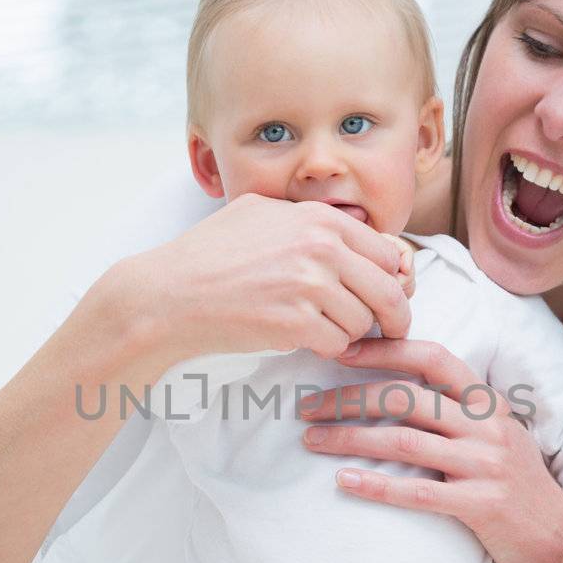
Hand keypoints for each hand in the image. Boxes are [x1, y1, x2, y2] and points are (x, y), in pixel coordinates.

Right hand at [116, 193, 411, 365]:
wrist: (169, 294)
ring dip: (348, 332)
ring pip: (363, 322)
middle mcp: (320, 247)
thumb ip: (310, 221)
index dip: (390, 278)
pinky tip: (304, 340)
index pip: (386, 252)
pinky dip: (327, 349)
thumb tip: (357, 237)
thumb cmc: (209, 255)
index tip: (385, 295)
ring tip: (319, 328)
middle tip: (390, 332)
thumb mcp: (260, 213)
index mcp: (318, 218)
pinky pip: (338, 344)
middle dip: (393, 316)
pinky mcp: (296, 323)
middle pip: (388, 290)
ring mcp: (310, 286)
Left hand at [298, 335, 562, 562]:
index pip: (431, 357)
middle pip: (406, 397)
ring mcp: (486, 465)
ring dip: (350, 438)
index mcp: (488, 402)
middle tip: (306, 406)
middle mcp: (487, 426)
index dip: (383, 350)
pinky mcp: (481, 505)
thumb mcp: (496, 436)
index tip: (339, 352)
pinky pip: (418, 492)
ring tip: (312, 440)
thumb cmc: (516, 487)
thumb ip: (457, 412)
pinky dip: (376, 486)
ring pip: (404, 441)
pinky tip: (344, 482)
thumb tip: (395, 390)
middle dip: (348, 398)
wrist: (558, 541)